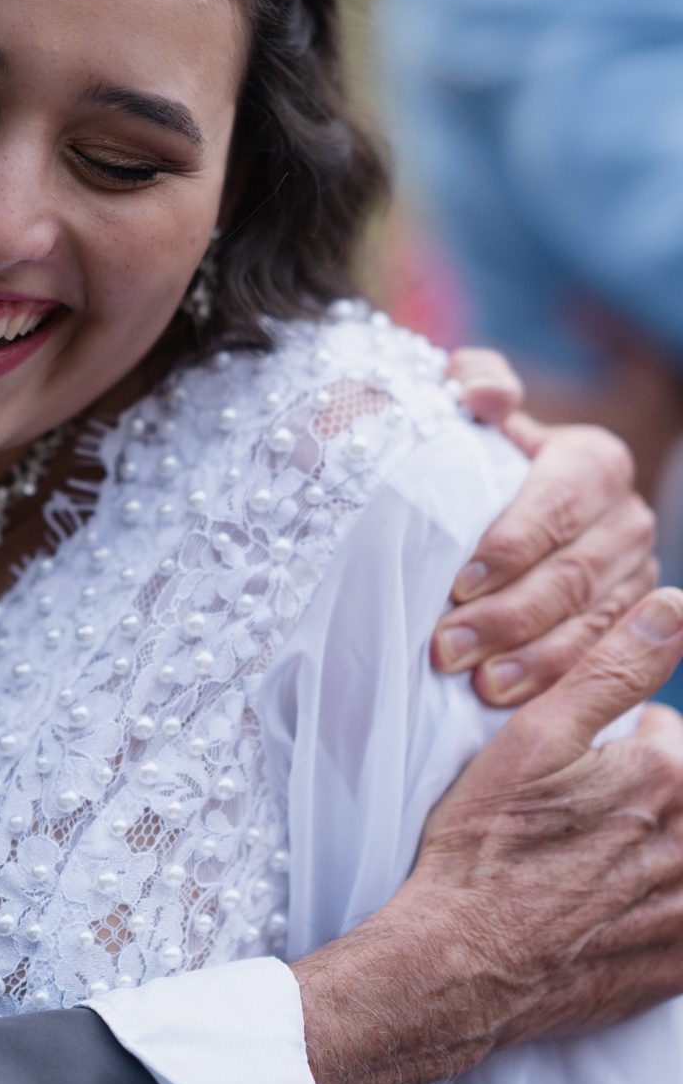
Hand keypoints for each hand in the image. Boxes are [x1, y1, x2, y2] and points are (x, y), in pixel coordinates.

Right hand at [294, 588, 682, 1083]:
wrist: (462, 961)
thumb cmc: (486, 845)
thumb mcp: (535, 736)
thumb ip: (613, 667)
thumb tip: (675, 607)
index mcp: (664, 775)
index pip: (668, 732)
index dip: (623, 741)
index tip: (581, 766)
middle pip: (679, 789)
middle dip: (639, 793)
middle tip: (579, 816)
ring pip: (679, 850)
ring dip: (650, 843)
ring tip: (589, 860)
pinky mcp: (679, 965)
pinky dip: (659, 903)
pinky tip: (608, 907)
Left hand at [436, 349, 656, 707]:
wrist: (496, 505)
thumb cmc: (472, 454)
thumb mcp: (467, 406)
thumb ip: (476, 381)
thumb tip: (487, 398)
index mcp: (595, 461)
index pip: (555, 508)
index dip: (508, 547)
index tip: (457, 581)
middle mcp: (628, 518)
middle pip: (570, 575)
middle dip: (507, 616)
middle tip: (446, 648)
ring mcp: (637, 577)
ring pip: (588, 625)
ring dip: (530, 661)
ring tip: (476, 684)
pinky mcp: (629, 626)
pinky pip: (597, 662)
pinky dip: (552, 683)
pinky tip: (507, 702)